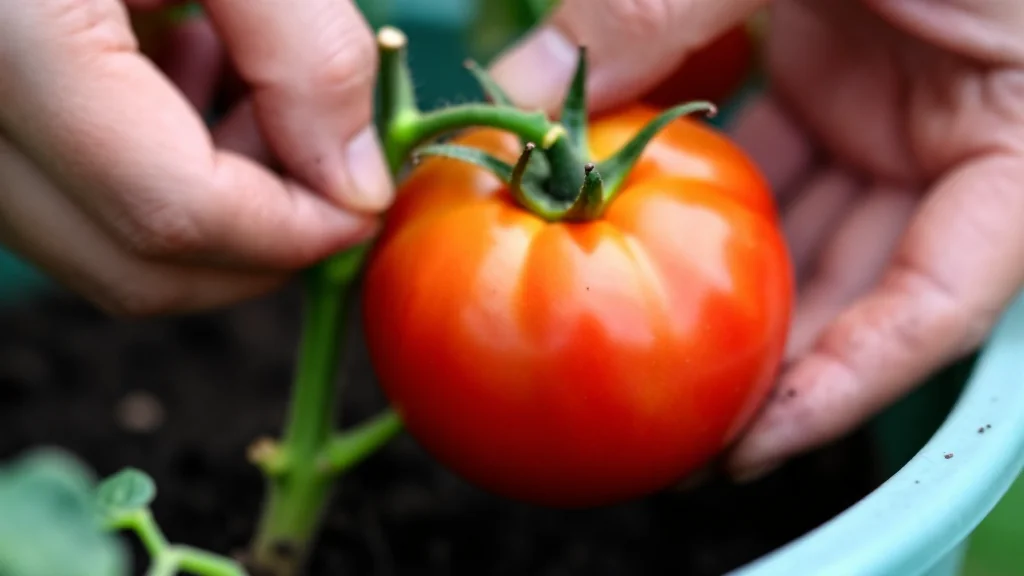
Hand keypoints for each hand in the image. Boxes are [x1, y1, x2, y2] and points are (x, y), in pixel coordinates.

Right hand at [0, 0, 391, 315]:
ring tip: (238, 70)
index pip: (172, 209)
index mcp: (13, 47)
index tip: (367, 203)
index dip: (293, 230)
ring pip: (104, 249)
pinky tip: (186, 63)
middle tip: (311, 139)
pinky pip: (78, 204)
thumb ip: (305, 54)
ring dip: (214, 198)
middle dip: (259, 237)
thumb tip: (356, 186)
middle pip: (133, 266)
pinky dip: (164, 168)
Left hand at [491, 0, 1023, 479]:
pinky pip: (760, 152)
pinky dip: (688, 176)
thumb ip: (661, 6)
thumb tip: (510, 94)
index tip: (747, 442)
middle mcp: (948, 133)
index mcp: (1010, 132)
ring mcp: (888, 107)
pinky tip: (618, 202)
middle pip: (855, 282)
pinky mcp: (833, 75)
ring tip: (619, 325)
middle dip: (760, 349)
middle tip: (657, 406)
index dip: (850, 384)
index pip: (941, 301)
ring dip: (710, 269)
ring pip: (797, 224)